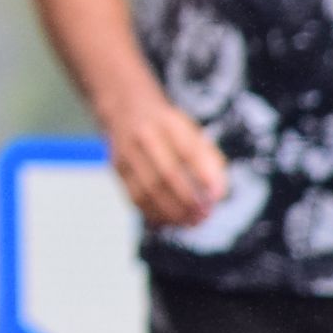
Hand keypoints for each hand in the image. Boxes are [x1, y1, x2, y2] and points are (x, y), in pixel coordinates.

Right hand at [101, 93, 226, 228]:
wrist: (126, 110)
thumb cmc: (169, 130)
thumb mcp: (192, 133)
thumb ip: (209, 161)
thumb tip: (216, 196)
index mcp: (168, 123)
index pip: (188, 151)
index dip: (203, 177)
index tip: (216, 198)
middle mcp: (144, 136)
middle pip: (166, 174)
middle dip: (187, 200)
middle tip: (203, 216)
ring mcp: (126, 152)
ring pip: (147, 191)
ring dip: (171, 212)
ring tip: (189, 222)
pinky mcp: (116, 169)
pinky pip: (134, 198)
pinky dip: (153, 214)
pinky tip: (169, 221)